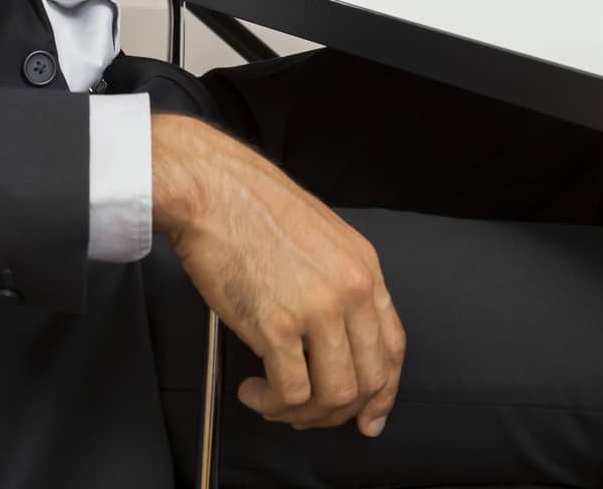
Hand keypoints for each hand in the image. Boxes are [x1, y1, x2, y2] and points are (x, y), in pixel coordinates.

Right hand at [152, 114, 404, 437]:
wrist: (210, 187)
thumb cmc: (249, 204)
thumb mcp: (318, 234)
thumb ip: (336, 280)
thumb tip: (332, 336)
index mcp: (363, 265)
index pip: (392, 347)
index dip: (383, 392)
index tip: (369, 415)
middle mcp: (350, 288)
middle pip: (368, 380)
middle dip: (339, 412)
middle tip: (307, 415)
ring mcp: (318, 308)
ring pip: (335, 396)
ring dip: (303, 414)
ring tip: (273, 401)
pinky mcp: (279, 325)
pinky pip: (292, 393)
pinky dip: (273, 405)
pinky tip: (254, 392)